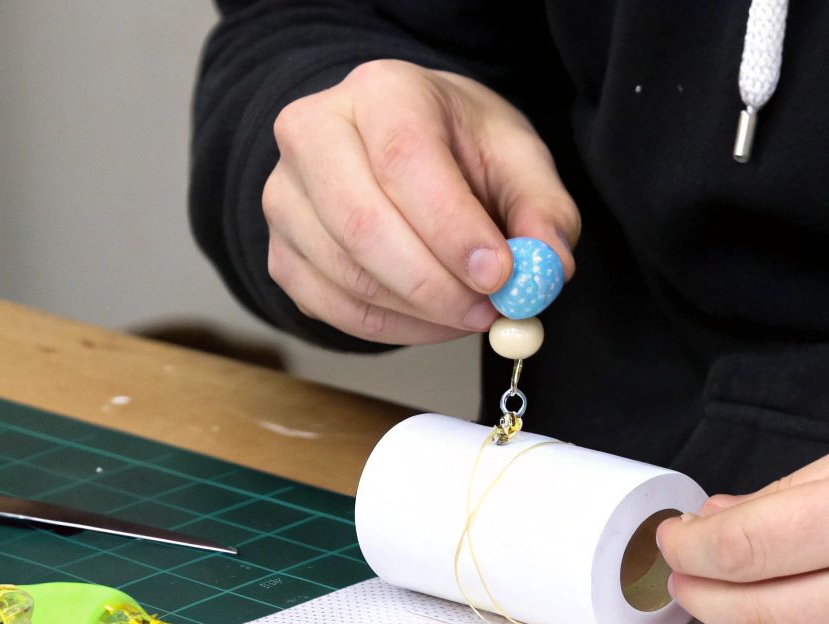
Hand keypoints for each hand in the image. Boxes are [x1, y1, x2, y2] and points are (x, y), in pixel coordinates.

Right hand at [264, 60, 580, 343]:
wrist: (398, 148)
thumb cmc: (458, 148)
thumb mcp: (516, 159)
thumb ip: (543, 210)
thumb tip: (549, 268)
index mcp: (382, 90)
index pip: (404, 159)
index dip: (451, 226)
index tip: (499, 274)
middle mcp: (313, 132)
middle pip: (362, 222)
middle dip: (435, 283)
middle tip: (491, 311)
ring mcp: (284, 196)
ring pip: (345, 274)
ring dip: (420, 312)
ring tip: (472, 312)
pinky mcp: (279, 252)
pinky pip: (330, 308)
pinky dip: (391, 328)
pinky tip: (432, 318)